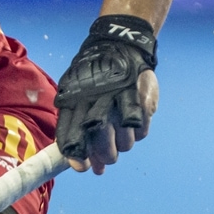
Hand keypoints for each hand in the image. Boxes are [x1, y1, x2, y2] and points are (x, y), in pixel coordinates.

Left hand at [55, 14, 158, 173]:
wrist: (120, 45)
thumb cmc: (94, 74)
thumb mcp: (76, 91)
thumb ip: (76, 126)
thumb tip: (82, 164)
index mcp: (75, 105)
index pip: (72, 141)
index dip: (79, 159)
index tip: (86, 168)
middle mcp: (96, 107)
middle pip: (103, 149)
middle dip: (106, 156)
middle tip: (109, 155)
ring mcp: (120, 105)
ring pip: (125, 144)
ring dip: (124, 142)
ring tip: (121, 127)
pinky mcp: (141, 103)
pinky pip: (141, 132)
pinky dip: (139, 130)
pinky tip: (133, 118)